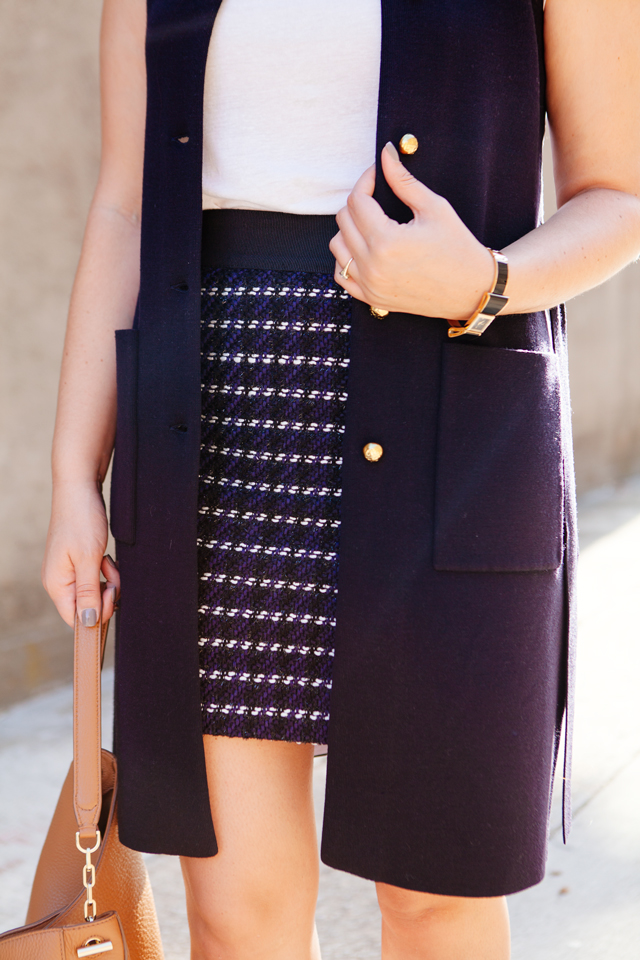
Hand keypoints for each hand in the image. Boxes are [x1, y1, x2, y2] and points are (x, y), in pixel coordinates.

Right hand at [42, 480, 120, 626]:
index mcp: (56, 584)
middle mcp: (59, 581)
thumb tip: (88, 622)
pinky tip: (106, 558)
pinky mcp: (78, 562)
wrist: (79, 488)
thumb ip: (88, 592)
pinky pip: (96, 579)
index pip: (75, 619)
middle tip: (112, 573)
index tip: (111, 593)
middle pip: (87, 607)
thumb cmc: (82, 519)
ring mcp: (68, 571)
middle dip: (106, 594)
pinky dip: (106, 572)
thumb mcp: (89, 559)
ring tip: (108, 561)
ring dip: (109, 582)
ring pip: (95, 593)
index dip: (97, 613)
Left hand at [330, 142, 495, 321]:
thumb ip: (404, 181)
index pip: (358, 201)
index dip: (366, 181)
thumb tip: (386, 153)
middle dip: (359, 202)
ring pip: (337, 246)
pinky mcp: (371, 298)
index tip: (378, 175)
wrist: (471, 289)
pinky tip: (364, 248)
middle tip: (379, 198)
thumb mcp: (434, 208)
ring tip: (373, 223)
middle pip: (344, 220)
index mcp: (387, 241)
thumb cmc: (458, 247)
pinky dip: (346, 258)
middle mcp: (372, 266)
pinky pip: (341, 274)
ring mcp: (369, 285)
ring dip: (349, 229)